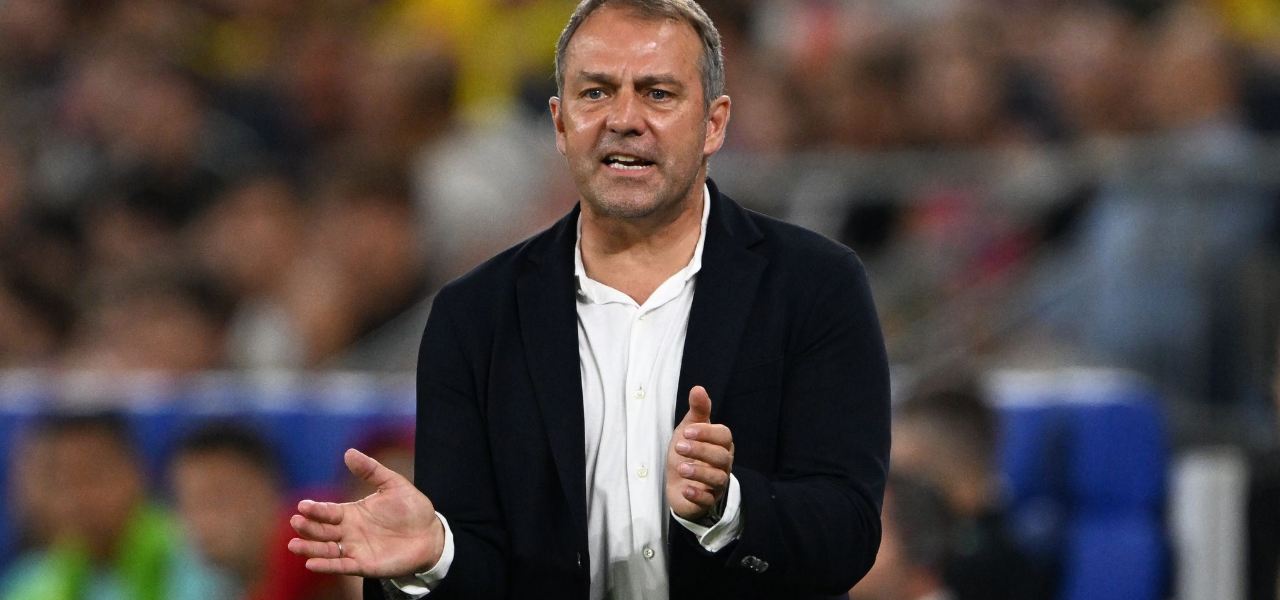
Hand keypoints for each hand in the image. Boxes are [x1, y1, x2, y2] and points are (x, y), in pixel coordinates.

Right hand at [288, 448, 444, 576]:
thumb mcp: (392, 484)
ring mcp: (355, 549)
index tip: (303, 506)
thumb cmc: (411, 508)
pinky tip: (312, 564)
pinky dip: (326, 565)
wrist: (430, 534)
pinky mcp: (364, 565)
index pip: (328, 511)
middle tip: (296, 521)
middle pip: (322, 530)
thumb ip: (371, 470)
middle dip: (308, 527)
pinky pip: (342, 566)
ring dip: (310, 548)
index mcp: (351, 512)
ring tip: (294, 545)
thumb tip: (348, 452)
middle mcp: (348, 532)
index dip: (316, 509)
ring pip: (326, 549)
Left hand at [666, 386, 733, 521]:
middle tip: (679, 447)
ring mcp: (716, 484)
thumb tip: (698, 388)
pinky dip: (697, 494)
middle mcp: (722, 464)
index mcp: (720, 445)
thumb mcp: (690, 429)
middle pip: (722, 457)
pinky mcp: (707, 500)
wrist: (678, 483)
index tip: (687, 431)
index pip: (724, 436)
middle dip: (701, 451)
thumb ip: (697, 411)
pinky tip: (685, 488)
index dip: (707, 433)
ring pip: (718, 479)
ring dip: (699, 472)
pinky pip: (708, 500)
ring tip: (681, 468)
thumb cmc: (687, 452)